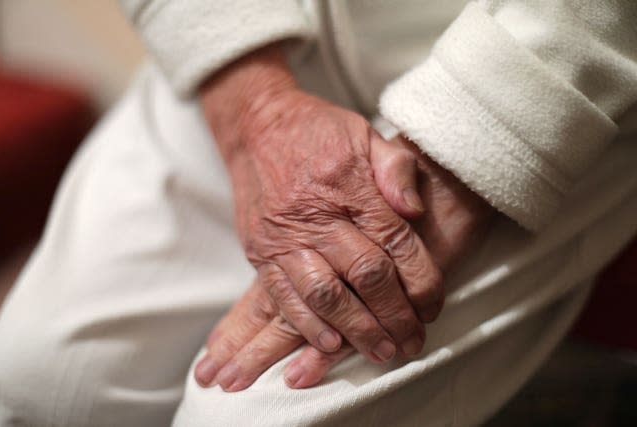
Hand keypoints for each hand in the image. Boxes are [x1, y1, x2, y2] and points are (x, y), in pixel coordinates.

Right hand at [195, 135, 493, 390]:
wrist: (257, 125)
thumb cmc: (318, 131)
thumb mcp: (366, 134)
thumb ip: (397, 169)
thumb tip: (417, 212)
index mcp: (351, 185)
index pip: (396, 243)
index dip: (421, 282)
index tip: (433, 307)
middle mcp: (318, 215)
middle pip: (366, 276)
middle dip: (394, 316)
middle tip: (412, 343)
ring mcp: (284, 236)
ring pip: (326, 295)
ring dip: (357, 330)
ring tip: (381, 353)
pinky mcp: (260, 251)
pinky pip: (283, 297)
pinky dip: (308, 325)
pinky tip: (331, 344)